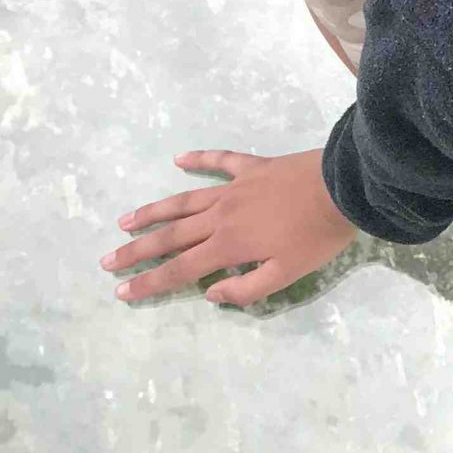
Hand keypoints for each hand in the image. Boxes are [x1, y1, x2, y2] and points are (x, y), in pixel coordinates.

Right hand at [103, 148, 355, 308]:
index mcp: (229, 245)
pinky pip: (221, 161)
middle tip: (107, 259)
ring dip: (154, 212)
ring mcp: (235, 188)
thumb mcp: (287, 274)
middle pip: (171, 236)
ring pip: (185, 200)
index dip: (149, 283)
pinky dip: (199, 159)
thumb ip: (247, 289)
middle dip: (137, 250)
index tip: (120, 291)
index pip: (180, 270)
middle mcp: (222, 216)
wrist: (344, 187)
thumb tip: (209, 293)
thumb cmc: (319, 235)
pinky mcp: (254, 166)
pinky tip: (179, 158)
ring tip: (126, 221)